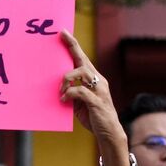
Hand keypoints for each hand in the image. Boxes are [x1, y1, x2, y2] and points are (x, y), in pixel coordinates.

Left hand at [59, 30, 123, 148]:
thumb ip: (71, 92)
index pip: (83, 58)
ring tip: (60, 90)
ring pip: (82, 72)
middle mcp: (99, 81)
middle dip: (72, 47)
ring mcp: (99, 90)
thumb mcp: (79, 102)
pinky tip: (62, 100)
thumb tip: (57, 86)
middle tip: (61, 36)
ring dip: (67, 79)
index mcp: (94, 79)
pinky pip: (80, 91)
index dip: (74, 45)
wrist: (108, 133)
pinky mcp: (97, 101)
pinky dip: (69, 94)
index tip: (63, 33)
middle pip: (84, 60)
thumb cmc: (93, 116)